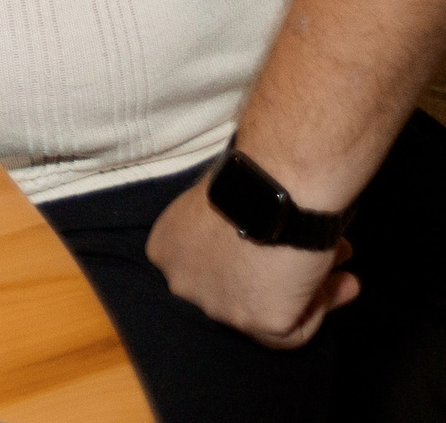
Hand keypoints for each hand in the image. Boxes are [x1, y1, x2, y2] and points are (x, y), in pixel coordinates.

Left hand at [146, 176, 359, 348]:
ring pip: (267, 315)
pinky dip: (322, 307)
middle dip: (280, 279)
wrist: (280, 182)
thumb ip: (241, 235)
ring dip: (310, 291)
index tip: (280, 251)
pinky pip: (296, 331)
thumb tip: (277, 249)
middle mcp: (181, 283)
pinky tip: (342, 282)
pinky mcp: (256, 322)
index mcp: (166, 250)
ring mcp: (217, 307)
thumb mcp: (231, 204)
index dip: (248, 263)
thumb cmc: (257, 178)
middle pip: (237, 293)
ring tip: (344, 265)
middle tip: (319, 262)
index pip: (208, 270)